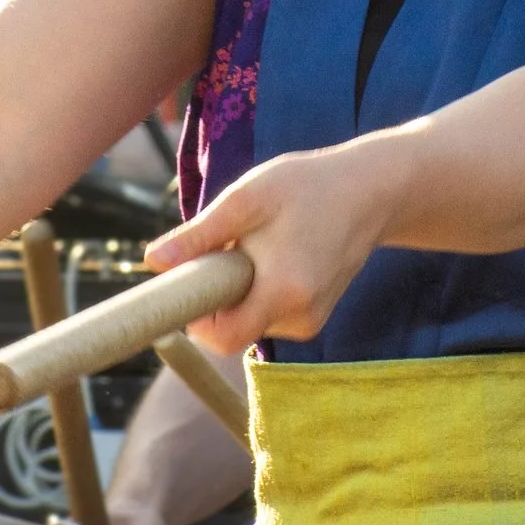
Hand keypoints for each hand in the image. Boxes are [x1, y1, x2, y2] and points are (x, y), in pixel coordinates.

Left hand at [143, 141, 400, 357]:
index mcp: (283, 291)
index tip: (189, 283)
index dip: (196, 319)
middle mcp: (301, 317)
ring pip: (251, 320)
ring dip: (240, 290)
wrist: (371, 191)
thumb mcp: (247, 198)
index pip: (223, 338)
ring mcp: (311, 320)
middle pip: (234, 328)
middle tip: (228, 247)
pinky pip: (269, 313)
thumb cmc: (306, 186)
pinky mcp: (315, 316)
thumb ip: (200, 235)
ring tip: (260, 242)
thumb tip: (153, 261)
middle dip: (219, 295)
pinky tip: (277, 252)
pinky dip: (260, 289)